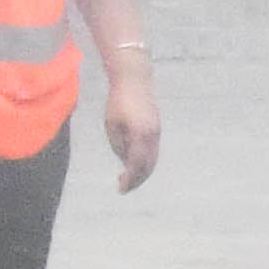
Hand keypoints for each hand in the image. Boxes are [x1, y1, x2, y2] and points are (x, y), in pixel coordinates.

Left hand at [102, 55, 161, 192]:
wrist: (135, 81)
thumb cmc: (118, 101)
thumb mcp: (111, 125)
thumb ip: (118, 145)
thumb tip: (125, 161)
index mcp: (140, 135)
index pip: (136, 164)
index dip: (129, 179)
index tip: (120, 188)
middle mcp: (152, 136)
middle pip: (148, 166)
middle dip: (137, 180)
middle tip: (124, 188)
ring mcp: (157, 133)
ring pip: (153, 160)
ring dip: (142, 172)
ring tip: (127, 178)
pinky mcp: (157, 129)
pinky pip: (153, 152)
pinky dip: (145, 162)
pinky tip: (134, 164)